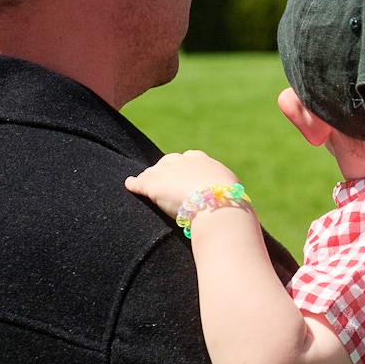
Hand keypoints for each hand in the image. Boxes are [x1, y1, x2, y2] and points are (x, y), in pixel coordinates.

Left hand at [125, 150, 240, 219]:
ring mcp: (168, 172)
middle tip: (164, 182)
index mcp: (205, 162)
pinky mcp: (154, 184)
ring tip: (143, 184)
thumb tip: (235, 204)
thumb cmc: (228, 204)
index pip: (191, 157)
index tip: (185, 174)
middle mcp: (185, 161)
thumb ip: (226, 193)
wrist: (217, 206)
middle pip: (169, 161)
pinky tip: (129, 185)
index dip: (186, 166)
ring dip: (149, 178)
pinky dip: (134, 184)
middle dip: (165, 170)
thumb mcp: (231, 193)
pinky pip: (140, 183)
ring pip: (153, 172)